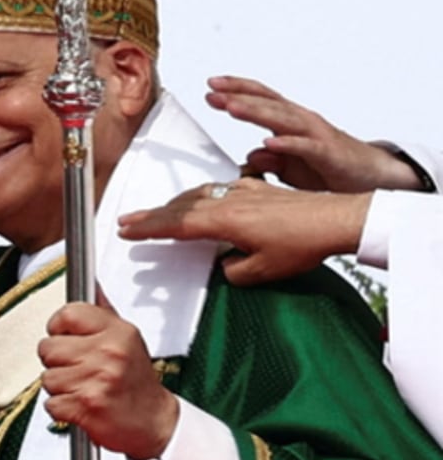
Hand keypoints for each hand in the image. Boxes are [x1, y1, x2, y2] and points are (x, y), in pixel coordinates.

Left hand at [38, 289, 178, 459]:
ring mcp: (97, 379)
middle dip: (55, 361)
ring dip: (59, 387)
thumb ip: (103, 312)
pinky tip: (80, 405)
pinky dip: (61, 409)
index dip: (57, 327)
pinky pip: (51, 404)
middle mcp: (108, 352)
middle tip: (75, 368)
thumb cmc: (136, 381)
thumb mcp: (127, 339)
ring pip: (47, 377)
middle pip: (49, 347)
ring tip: (81, 388)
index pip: (67, 314)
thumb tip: (91, 283)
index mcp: (117, 332)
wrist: (155, 423)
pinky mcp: (87, 407)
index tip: (63, 336)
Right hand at [118, 177, 371, 283]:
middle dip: (151, 215)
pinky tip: (202, 200)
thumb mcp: (263, 270)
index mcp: (223, 220)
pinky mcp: (255, 188)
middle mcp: (227, 201)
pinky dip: (200, 196)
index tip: (126, 229)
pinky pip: (217, 189)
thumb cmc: (301, 244)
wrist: (333, 219)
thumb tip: (225, 266)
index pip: (176, 224)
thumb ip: (234, 271)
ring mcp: (240, 191)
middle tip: (127, 220)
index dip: (148, 227)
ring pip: (196, 194)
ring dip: (174, 205)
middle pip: (179, 206)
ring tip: (158, 214)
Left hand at [207, 75, 420, 191]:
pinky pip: (306, 147)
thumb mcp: (293, 167)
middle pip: (266, 103)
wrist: (372, 177)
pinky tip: (269, 142)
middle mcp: (302, 121)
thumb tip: (251, 155)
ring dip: (256, 112)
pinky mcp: (329, 154)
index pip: (260, 99)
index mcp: (290, 122)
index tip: (210, 87)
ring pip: (282, 119)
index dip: (236, 90)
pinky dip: (288, 143)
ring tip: (232, 108)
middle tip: (213, 93)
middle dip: (238, 97)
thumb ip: (271, 160)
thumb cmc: (331, 168)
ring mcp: (316, 135)